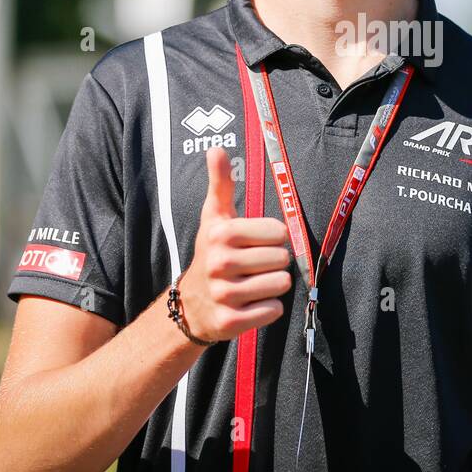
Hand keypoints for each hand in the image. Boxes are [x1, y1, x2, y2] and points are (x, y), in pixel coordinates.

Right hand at [177, 147, 291, 341]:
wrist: (189, 306)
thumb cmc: (211, 254)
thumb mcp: (214, 219)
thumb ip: (221, 184)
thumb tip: (216, 149)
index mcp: (221, 234)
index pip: (278, 232)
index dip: (273, 238)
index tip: (256, 244)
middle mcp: (220, 263)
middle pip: (283, 259)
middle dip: (274, 263)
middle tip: (254, 267)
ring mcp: (224, 294)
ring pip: (281, 285)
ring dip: (272, 286)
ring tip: (252, 284)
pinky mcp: (231, 322)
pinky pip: (274, 311)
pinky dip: (268, 309)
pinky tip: (250, 304)